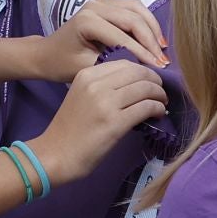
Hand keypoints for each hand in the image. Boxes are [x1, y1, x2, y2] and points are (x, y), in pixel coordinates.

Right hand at [32, 59, 166, 181]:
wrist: (55, 154)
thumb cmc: (70, 128)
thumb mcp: (82, 96)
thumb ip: (103, 85)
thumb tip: (137, 83)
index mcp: (87, 74)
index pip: (125, 63)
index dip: (143, 70)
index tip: (150, 81)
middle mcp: (97, 84)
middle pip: (139, 72)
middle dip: (155, 81)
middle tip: (160, 92)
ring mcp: (106, 103)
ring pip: (146, 88)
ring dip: (159, 95)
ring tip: (161, 104)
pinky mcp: (115, 122)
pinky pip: (147, 107)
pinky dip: (157, 109)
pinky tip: (158, 115)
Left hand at [39, 0, 166, 80]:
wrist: (45, 55)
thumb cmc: (63, 64)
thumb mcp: (88, 69)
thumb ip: (114, 63)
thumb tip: (142, 65)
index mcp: (88, 22)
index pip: (124, 38)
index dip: (144, 53)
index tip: (159, 68)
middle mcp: (94, 7)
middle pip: (133, 20)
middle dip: (151, 40)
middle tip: (163, 59)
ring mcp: (96, 1)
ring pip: (132, 7)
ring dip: (149, 23)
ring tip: (161, 44)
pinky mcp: (98, 1)